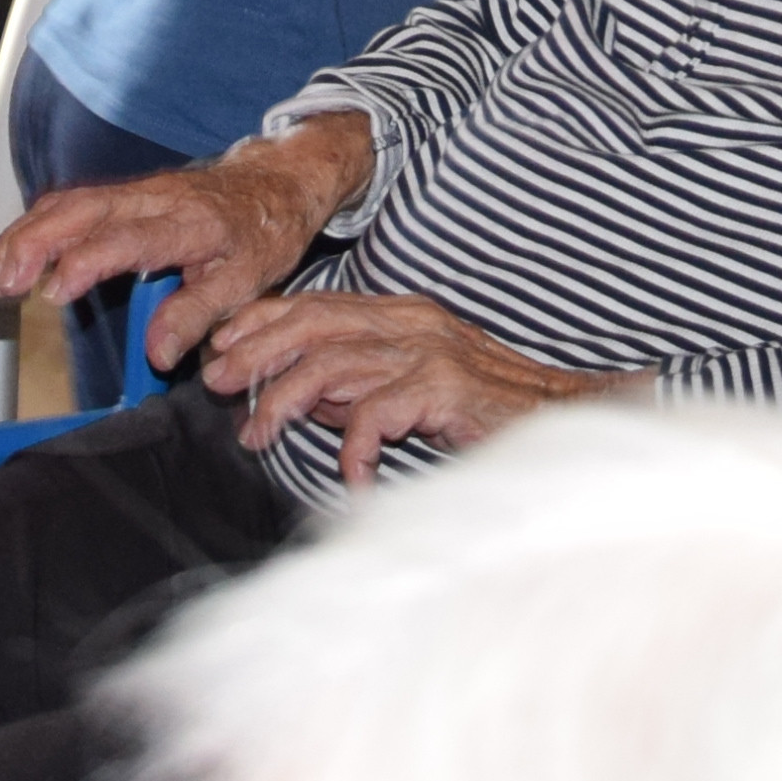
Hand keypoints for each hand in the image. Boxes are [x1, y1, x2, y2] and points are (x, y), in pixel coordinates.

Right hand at [0, 114, 365, 321]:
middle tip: (3, 284)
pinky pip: (71, 200)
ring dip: (26, 234)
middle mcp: (155, 199)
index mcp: (189, 224)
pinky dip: (37, 224)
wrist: (273, 183)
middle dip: (33, 242)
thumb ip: (196, 315)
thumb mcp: (245, 282)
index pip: (126, 238)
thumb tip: (156, 353)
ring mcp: (135, 191)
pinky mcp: (123, 193)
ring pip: (68, 201)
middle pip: (81, 209)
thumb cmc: (261, 232)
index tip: (52, 292)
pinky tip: (17, 252)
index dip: (85, 262)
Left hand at [183, 284, 617, 487]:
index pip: (314, 305)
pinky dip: (351, 447)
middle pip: (311, 324)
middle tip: (217, 386)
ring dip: (283, 402)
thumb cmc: (485, 410)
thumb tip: (300, 395)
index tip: (219, 349)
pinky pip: (375, 414)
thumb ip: (361, 383)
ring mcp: (428, 351)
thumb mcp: (412, 386)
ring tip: (259, 436)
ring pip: (330, 365)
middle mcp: (410, 322)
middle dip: (255, 354)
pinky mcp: (444, 387)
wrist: (564, 420)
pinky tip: (349, 475)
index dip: (260, 323)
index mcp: (399, 314)